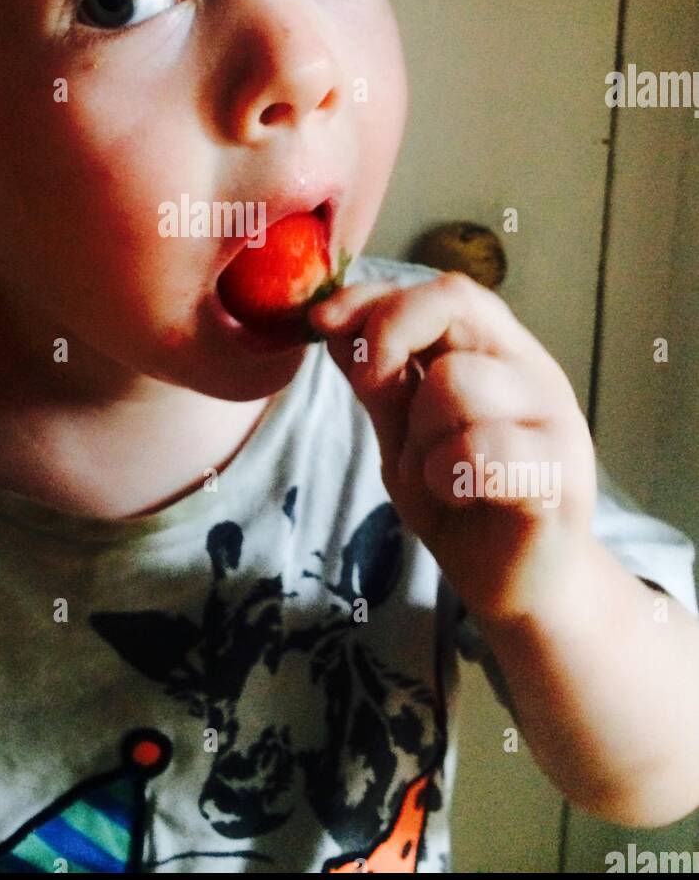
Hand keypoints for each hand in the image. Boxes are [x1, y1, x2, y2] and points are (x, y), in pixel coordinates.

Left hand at [307, 271, 598, 621]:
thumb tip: (330, 320)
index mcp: (498, 352)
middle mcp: (532, 370)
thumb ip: (379, 381)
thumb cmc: (462, 504)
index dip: (374, 296)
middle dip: (388, 339)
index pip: (440, 291)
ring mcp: (553, 419)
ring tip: (436, 475)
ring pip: (455, 381)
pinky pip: (479, 449)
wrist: (519, 588)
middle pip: (453, 303)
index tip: (319, 320)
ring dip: (419, 437)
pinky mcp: (560, 476)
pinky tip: (460, 496)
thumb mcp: (403, 436)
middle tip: (374, 395)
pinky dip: (448, 475)